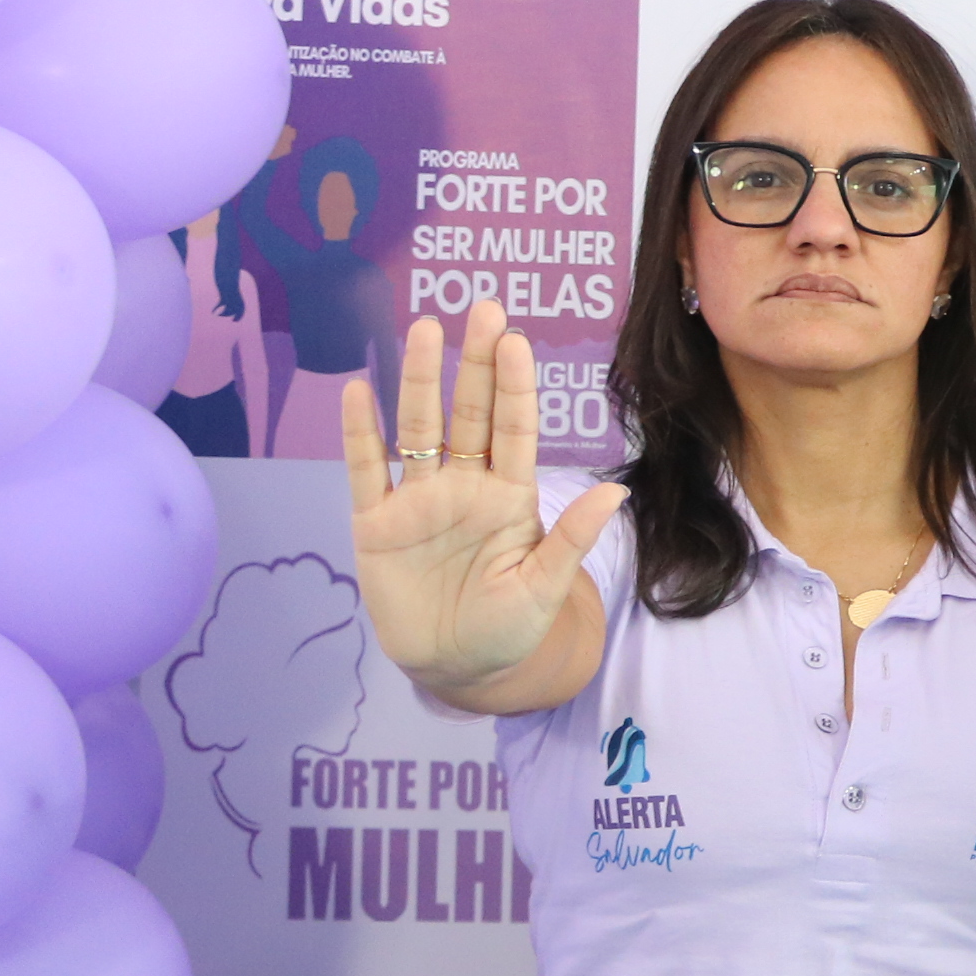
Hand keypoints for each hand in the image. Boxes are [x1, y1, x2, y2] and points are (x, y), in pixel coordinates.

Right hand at [339, 303, 624, 696]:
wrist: (458, 666)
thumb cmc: (510, 627)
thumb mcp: (544, 588)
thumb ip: (571, 539)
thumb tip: (618, 491)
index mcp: (510, 496)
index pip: (513, 429)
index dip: (513, 386)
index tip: (516, 342)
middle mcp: (464, 487)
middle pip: (469, 413)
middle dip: (474, 363)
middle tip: (482, 309)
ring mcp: (419, 501)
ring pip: (417, 429)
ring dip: (419, 382)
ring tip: (423, 330)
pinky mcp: (376, 525)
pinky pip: (366, 471)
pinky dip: (359, 434)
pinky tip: (357, 392)